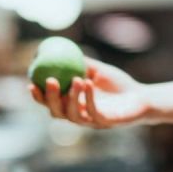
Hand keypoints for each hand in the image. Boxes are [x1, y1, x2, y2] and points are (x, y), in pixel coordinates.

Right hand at [29, 58, 150, 127]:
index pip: (51, 104)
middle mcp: (79, 116)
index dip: (39, 97)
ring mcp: (91, 121)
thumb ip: (81, 62)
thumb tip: (61, 47)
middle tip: (49, 81)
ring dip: (71, 97)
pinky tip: (87, 83)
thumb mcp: (98, 70)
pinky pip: (92, 112)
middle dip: (49, 99)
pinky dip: (88, 97)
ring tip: (75, 79)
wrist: (141, 98)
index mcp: (73, 105)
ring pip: (73, 115)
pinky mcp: (104, 123)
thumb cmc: (119, 85)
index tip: (31, 82)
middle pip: (56, 112)